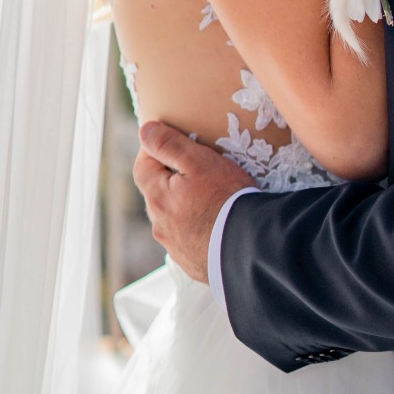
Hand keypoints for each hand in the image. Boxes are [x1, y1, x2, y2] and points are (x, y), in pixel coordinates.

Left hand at [133, 122, 255, 283]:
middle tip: (196, 169)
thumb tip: (145, 130)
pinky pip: (189, 240)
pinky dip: (197, 229)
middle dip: (170, 179)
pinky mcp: (193, 262)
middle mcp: (160, 225)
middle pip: (157, 194)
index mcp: (158, 197)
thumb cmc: (226, 199)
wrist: (250, 248)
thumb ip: (170, 144)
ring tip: (210, 198)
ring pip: (172, 218)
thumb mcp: (200, 162)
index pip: (142, 167)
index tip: (172, 141)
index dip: (154, 150)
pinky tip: (217, 225)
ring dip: (183, 206)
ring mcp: (175, 247)